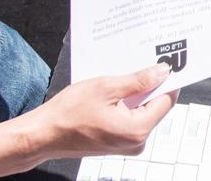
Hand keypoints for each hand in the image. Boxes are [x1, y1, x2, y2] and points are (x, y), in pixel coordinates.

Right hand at [25, 64, 177, 158]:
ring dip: (136, 95)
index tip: (165, 65)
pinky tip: (114, 94)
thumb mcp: (105, 88)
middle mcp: (136, 142)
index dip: (167, 81)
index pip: (166, 101)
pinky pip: (131, 119)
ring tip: (120, 80)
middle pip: (155, 107)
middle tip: (140, 66)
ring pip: (142, 112)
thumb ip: (138, 81)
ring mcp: (127, 145)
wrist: (43, 134)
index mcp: (137, 130)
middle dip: (149, 87)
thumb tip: (161, 72)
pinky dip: (126, 105)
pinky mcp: (118, 143)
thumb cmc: (67, 115)